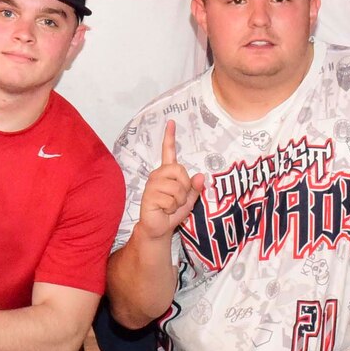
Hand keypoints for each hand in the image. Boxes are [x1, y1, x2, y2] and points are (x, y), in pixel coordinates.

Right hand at [136, 120, 205, 241]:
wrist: (159, 228)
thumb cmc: (172, 212)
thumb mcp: (189, 200)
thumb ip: (195, 188)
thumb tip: (200, 176)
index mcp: (167, 173)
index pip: (168, 151)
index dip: (170, 137)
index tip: (171, 122)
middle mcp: (158, 175)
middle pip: (180, 170)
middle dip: (185, 187)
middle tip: (177, 199)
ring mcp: (152, 184)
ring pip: (177, 186)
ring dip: (179, 200)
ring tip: (170, 206)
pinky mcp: (149, 195)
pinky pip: (171, 198)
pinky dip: (172, 207)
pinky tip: (164, 210)